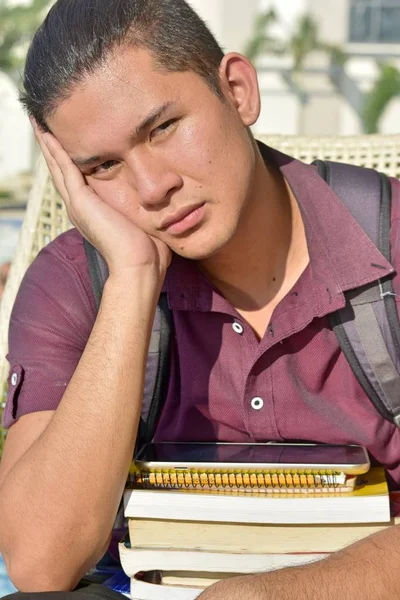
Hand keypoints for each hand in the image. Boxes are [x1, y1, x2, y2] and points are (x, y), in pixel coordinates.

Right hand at [31, 119, 170, 278]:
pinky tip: (49, 134)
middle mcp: (80, 208)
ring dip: (48, 144)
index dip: (69, 159)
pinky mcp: (81, 202)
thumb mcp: (143, 219)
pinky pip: (65, 169)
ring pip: (58, 167)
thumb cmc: (148, 250)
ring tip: (39, 123)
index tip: (66, 140)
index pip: (76, 179)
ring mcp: (78, 205)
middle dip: (52, 147)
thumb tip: (161, 196)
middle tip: (42, 124)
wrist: (140, 265)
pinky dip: (55, 151)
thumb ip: (143, 206)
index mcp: (93, 212)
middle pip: (61, 170)